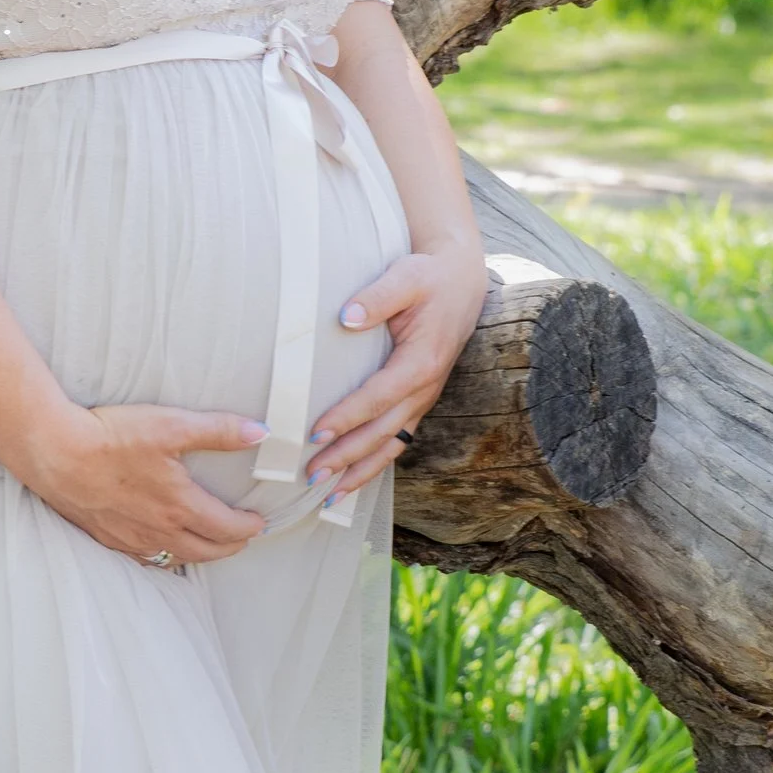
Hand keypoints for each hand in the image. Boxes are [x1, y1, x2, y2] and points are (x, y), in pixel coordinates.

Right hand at [25, 403, 271, 565]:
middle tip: (241, 539)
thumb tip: (259, 433)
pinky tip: (160, 548)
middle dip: (230, 547)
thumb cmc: (112, 438)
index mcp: (179, 505)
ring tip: (207, 545)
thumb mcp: (172, 425)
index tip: (258, 522)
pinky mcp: (106, 537)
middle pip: (206, 551)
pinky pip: (143, 559)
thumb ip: (219, 430)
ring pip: (175, 558)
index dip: (247, 527)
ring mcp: (131, 538)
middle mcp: (158, 530)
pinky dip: (162, 557)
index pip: (227, 528)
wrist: (56, 453)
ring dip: (198, 554)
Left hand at [305, 242, 489, 494]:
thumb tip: (345, 317)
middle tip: (311, 473)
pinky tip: (350, 482)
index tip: (315, 433)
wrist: (461, 282)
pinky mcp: (417, 403)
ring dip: (360, 471)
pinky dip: (373, 465)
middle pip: (383, 432)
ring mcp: (423, 399)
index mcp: (422, 360)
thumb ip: (377, 297)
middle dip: (347, 456)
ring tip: (328, 496)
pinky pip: (396, 441)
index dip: (348, 416)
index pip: (379, 396)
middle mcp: (425, 388)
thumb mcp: (407, 277)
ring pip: (391, 446)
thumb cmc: (429, 277)